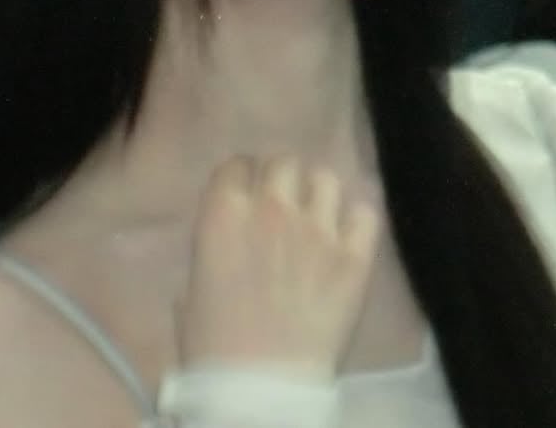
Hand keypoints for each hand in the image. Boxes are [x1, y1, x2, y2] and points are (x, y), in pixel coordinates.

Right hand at [175, 156, 381, 379]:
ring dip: (319, 196)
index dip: (242, 180)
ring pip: (326, 179)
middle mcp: (272, 208)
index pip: (236, 165)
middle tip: (282, 207)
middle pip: (284, 163)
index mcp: (223, 215)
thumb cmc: (212, 350)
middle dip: (281, 181)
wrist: (258, 392)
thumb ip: (212, 252)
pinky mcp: (354, 254)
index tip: (246, 196)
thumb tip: (226, 245)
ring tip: (318, 219)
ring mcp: (318, 228)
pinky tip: (350, 237)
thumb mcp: (190, 292)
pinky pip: (365, 213)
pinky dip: (358, 222)